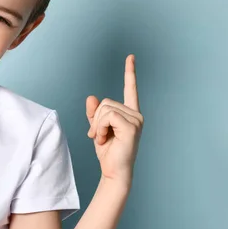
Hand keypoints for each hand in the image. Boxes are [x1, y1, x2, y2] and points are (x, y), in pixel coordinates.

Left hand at [86, 54, 142, 188]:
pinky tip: (104, 139)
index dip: (130, 72)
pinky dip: (99, 127)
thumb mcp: (96, 128)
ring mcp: (136, 120)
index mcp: (129, 113)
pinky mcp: (132, 127)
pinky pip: (106, 116)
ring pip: (104, 109)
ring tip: (102, 139)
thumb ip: (94, 113)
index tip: (131, 57)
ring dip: (96, 125)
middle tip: (98, 136)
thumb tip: (91, 97)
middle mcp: (136, 114)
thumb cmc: (107, 151)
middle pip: (105, 102)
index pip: (130, 89)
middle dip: (96, 119)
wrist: (113, 171)